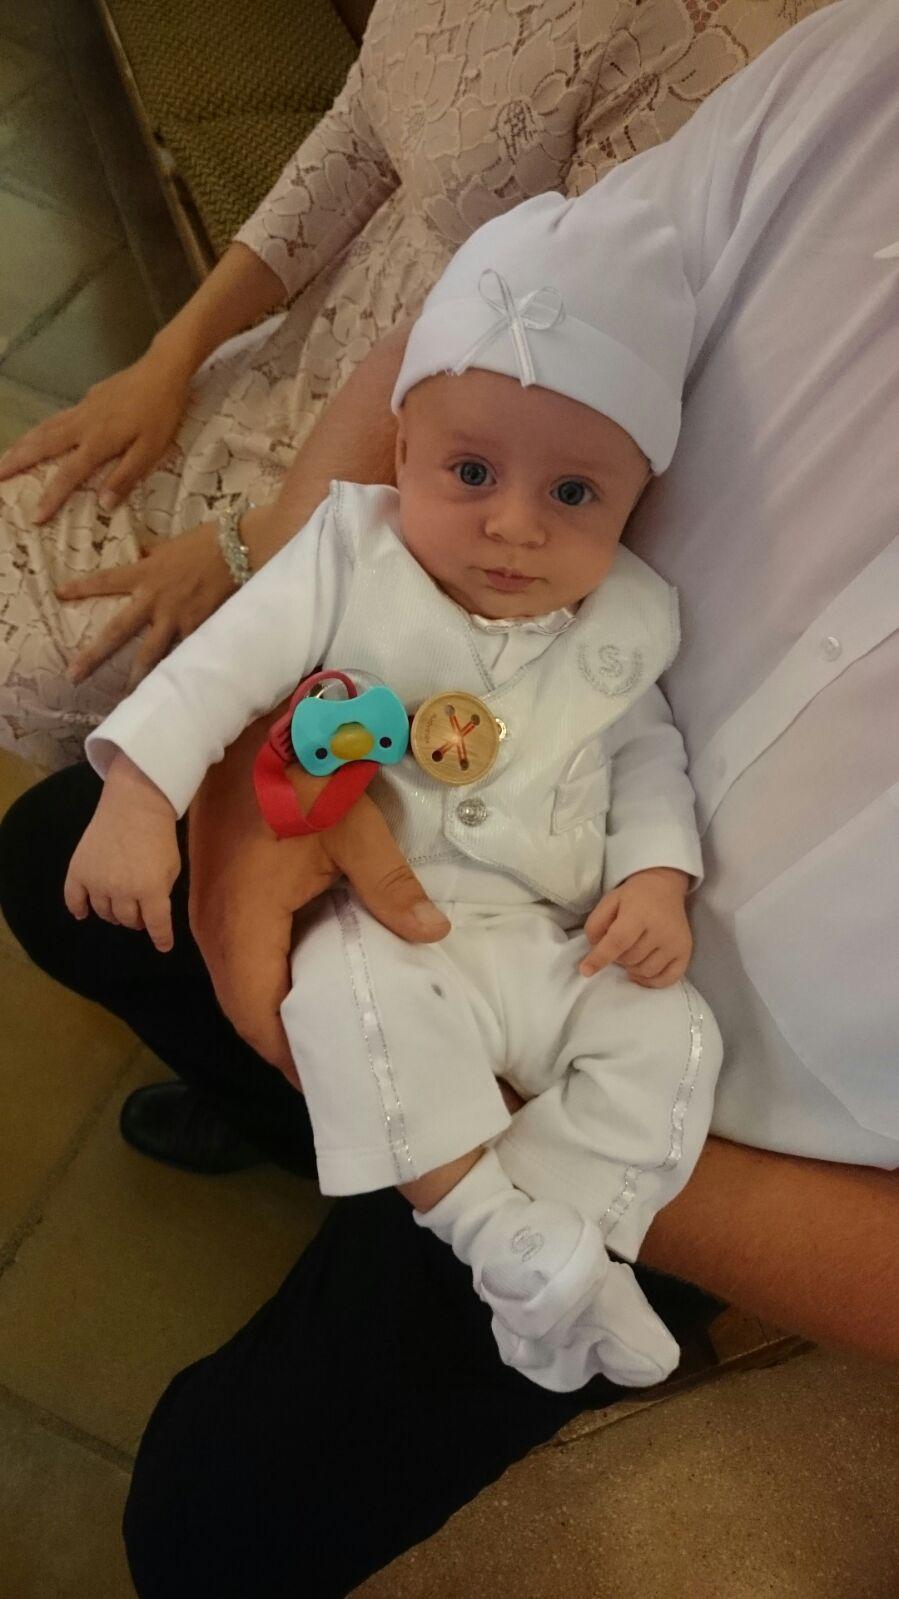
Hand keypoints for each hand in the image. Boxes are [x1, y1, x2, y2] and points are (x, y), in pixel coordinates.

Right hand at [0, 345, 191, 522]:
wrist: (162, 370)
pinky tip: (36, 435)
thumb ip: (126, 476)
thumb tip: (103, 504)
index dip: (51, 497)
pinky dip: (39, 429)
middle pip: (42, 445)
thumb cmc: (161, 413)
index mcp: (99, 442)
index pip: (68, 475)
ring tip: (5, 458)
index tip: (35, 517)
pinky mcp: (86, 399)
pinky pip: (55, 418)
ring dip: (22, 444)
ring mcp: (82, 409)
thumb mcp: (151, 450)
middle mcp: (83, 425)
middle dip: (16, 462)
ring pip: (44, 428)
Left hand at [57, 518, 234, 689]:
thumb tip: (140, 551)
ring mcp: (175, 617)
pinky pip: (184, 653)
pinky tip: (174, 689)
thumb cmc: (204, 542)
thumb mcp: (170, 544)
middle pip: (117, 631)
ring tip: (125, 697)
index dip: (82, 588)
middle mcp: (153, 599)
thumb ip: (152, 553)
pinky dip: (180, 669)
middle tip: (73, 675)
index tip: (60, 594)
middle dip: (94, 655)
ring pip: (150, 653)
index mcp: (144, 574)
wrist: (237, 549)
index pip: (106, 580)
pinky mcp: (198, 628)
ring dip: (136, 677)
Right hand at [64, 753, 180, 952]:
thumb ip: (162, 892)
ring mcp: (98, 881)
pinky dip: (78, 909)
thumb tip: (151, 913)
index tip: (163, 947)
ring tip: (120, 907)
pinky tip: (82, 914)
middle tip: (140, 913)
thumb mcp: (173, 866)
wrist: (134, 805)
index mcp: (151, 889)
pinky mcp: (79, 870)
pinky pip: (74, 899)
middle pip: (128, 920)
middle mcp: (122, 890)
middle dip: (137, 920)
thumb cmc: (159, 835)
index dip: (161, 939)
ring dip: (114, 914)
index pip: (157, 925)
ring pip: (104, 912)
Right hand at [188, 731, 450, 1083]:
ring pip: (236, 985)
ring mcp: (206, 910)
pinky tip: (309, 983)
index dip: (291, 1056)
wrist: (251, 723)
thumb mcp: (354, 828)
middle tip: (339, 1069)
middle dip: (284, 1044)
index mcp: (241, 921)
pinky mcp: (214, 894)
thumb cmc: (300, 774)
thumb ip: (390, 888)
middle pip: (242, 1010)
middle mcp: (212, 926)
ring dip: (273, 1013)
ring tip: (329, 1035)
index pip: (258, 1016)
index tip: (334, 1083)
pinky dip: (267, 980)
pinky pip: (236, 957)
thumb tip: (433, 935)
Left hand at [580, 867, 691, 985]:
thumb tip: (595, 954)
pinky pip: (667, 979)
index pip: (618, 941)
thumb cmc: (632, 897)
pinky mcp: (685, 952)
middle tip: (620, 944)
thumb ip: (595, 926)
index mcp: (640, 913)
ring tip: (631, 952)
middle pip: (630, 959)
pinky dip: (650, 981)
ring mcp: (676, 943)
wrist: (663, 887)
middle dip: (617, 957)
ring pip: (645, 971)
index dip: (600, 958)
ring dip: (632, 967)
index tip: (586, 970)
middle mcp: (662, 929)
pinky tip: (641, 971)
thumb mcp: (608, 902)